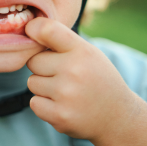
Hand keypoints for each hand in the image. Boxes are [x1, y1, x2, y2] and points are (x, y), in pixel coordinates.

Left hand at [25, 17, 136, 142]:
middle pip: (33, 61)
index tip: (31, 31)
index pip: (47, 30)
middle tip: (61, 74)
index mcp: (81, 50)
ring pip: (32, 82)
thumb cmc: (95, 78)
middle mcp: (73, 70)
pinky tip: (62, 105)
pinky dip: (43, 105)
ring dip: (42, 87)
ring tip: (64, 91)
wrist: (118, 117)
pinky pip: (34, 103)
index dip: (33, 29)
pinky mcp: (60, 116)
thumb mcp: (87, 52)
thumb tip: (29, 29)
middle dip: (42, 67)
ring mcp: (66, 94)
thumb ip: (61, 40)